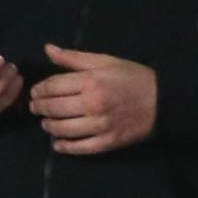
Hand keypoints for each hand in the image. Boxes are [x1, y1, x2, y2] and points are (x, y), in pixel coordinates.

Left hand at [30, 45, 158, 156]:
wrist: (162, 100)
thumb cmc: (132, 77)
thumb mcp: (105, 61)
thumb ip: (74, 57)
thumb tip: (47, 49)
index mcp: (91, 81)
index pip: (53, 86)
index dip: (39, 89)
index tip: (35, 92)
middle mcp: (92, 104)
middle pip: (53, 108)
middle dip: (39, 107)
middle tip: (36, 107)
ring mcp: (98, 126)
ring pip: (61, 130)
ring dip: (48, 126)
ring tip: (46, 123)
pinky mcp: (105, 142)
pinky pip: (77, 148)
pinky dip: (63, 146)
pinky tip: (58, 143)